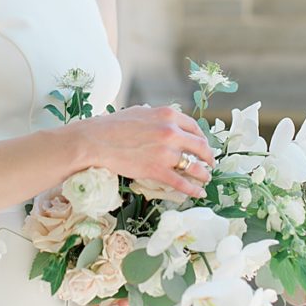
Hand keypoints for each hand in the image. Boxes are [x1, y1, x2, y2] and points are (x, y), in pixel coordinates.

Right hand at [77, 105, 215, 197]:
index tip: (203, 145)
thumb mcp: (140, 112)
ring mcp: (165, 152)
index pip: (195, 127)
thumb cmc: (112, 126)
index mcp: (168, 115)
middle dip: (208, 157)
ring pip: (195, 166)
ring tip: (207, 179)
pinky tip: (198, 193)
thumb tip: (165, 120)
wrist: (95, 141)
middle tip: (211, 163)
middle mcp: (171, 132)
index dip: (202, 138)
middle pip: (200, 146)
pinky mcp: (157, 170)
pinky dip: (193, 189)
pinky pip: (181, 182)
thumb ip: (157, 116)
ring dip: (204, 174)